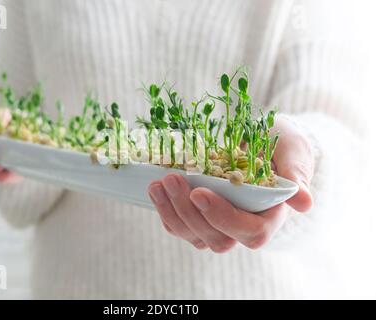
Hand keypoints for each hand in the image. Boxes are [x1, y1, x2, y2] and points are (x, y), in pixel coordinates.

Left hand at [148, 116, 313, 251]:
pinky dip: (165, 210)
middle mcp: (243, 227)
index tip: (200, 192)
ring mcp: (219, 224)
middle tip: (172, 179)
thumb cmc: (279, 145)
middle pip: (216, 239)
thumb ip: (297, 172)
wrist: (260, 143)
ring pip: (193, 235)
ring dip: (172, 211)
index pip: (250, 232)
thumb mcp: (293, 149)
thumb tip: (304, 202)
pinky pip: (179, 226)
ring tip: (158, 183)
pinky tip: (155, 187)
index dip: (224, 218)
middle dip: (189, 212)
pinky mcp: (200, 217)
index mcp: (269, 215)